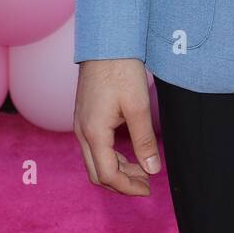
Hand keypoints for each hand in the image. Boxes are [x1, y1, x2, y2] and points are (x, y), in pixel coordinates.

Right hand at [74, 58, 161, 196]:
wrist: (105, 43)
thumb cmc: (121, 70)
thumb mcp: (138, 106)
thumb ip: (144, 141)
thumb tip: (152, 170)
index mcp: (94, 133)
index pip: (108, 175)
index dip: (128, 187)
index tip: (149, 189)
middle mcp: (82, 132)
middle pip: (97, 173)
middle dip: (121, 183)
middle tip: (147, 184)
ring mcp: (81, 124)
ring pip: (94, 161)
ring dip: (117, 170)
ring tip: (142, 170)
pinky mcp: (85, 117)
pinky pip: (94, 147)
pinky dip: (111, 157)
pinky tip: (129, 153)